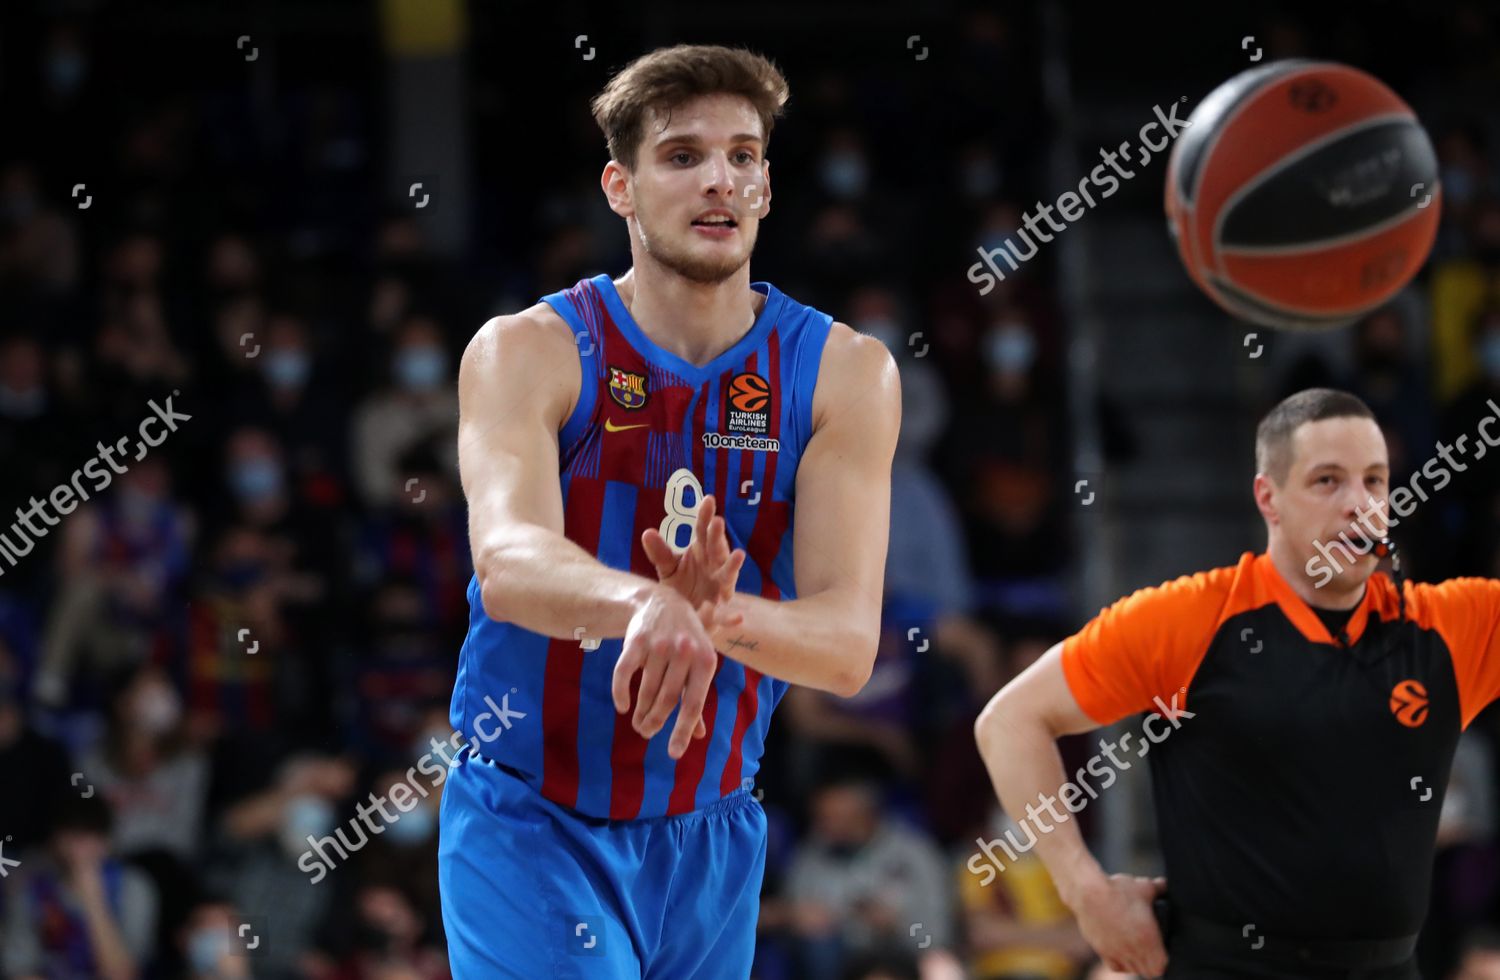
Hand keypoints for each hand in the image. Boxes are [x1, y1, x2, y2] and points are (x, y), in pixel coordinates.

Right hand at [613, 588, 718, 758]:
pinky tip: (622, 706)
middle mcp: (684, 651)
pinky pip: (624, 673)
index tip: (674, 754)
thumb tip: (698, 735)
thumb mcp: (698, 663)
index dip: (683, 730)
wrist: (661, 602)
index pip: (693, 703)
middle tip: (647, 733)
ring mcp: (659, 644)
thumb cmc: (686, 640)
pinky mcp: (636, 640)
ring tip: (639, 723)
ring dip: (641, 712)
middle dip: (655, 722)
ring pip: (646, 690)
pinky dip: (620, 693)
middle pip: (666, 699)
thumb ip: (695, 696)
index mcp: (706, 660)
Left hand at [641, 494, 746, 631]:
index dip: (706, 516)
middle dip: (717, 535)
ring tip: (739, 555)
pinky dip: (732, 618)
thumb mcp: (668, 569)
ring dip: (733, 565)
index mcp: (702, 552)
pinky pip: (726, 614)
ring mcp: (720, 587)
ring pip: (728, 575)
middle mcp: (715, 566)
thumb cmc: (682, 587)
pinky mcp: (720, 611)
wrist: (686, 616)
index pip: (703, 531)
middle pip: (716, 548)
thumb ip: (660, 553)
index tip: (708, 500)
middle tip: (717, 521)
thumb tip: (647, 533)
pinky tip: (739, 618)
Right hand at [1072, 874, 1167, 976]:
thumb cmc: (1117, 889)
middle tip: (1153, 950)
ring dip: (1137, 963)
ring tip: (1137, 950)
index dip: (1164, 959)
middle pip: (1149, 971)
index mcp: (1148, 938)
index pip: (1161, 965)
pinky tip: (1122, 951)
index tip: (1162, 949)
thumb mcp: (1143, 886)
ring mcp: (1116, 952)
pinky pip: (1116, 966)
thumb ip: (1159, 888)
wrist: (1088, 892)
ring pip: (1132, 969)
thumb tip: (1165, 885)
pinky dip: (1121, 963)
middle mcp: (1133, 950)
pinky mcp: (1102, 950)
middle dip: (1152, 963)